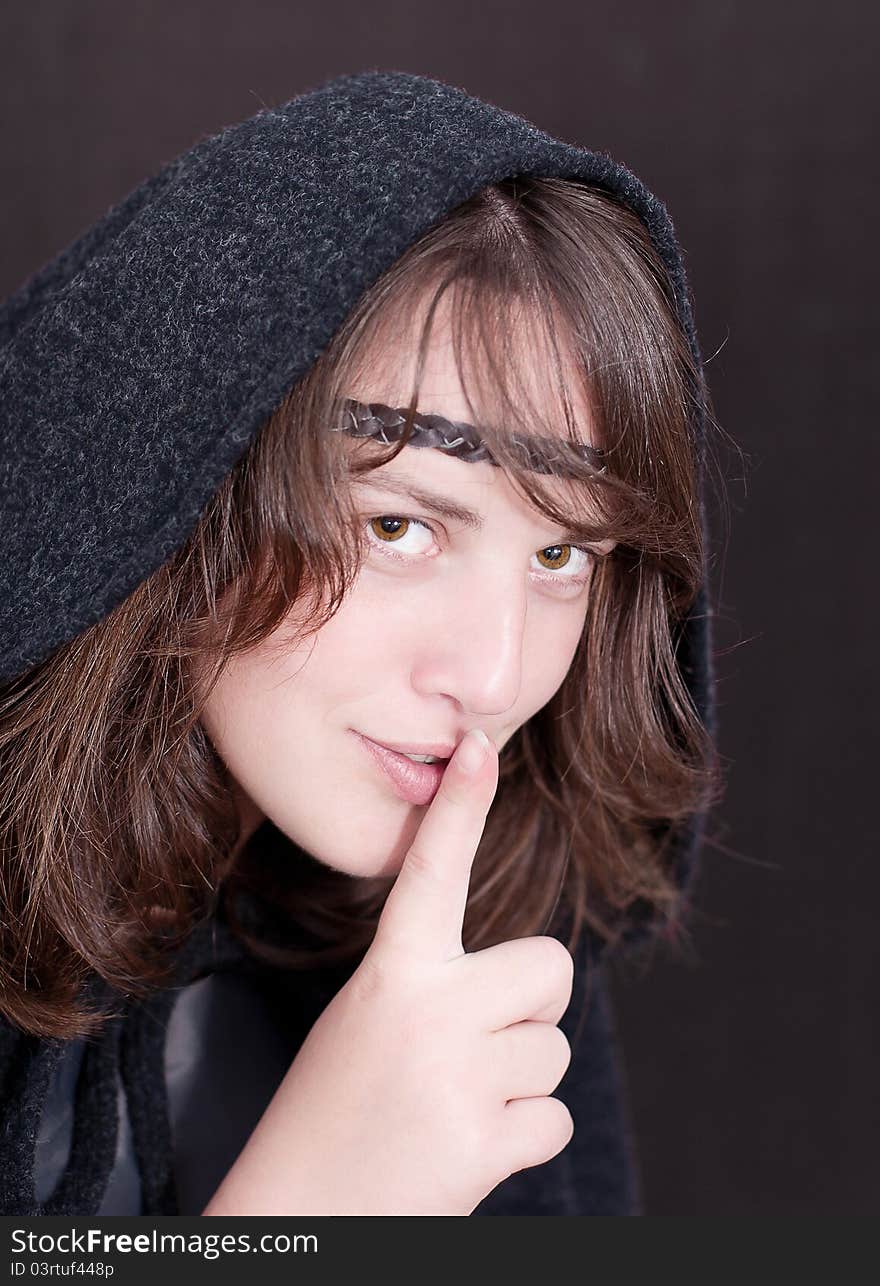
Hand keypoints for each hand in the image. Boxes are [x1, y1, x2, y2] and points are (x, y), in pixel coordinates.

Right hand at [202, 728, 574, 1214]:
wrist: (302, 1217)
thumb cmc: (334, 1112)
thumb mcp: (366, 1024)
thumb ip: (436, 987)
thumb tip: (534, 978)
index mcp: (389, 974)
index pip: (430, 872)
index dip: (459, 807)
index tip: (478, 746)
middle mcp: (427, 1012)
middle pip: (549, 968)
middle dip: (531, 1005)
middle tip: (480, 1042)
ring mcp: (457, 1076)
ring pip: (554, 1050)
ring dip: (519, 1080)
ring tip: (454, 1105)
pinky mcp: (483, 1142)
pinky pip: (554, 1116)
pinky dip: (523, 1135)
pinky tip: (468, 1148)